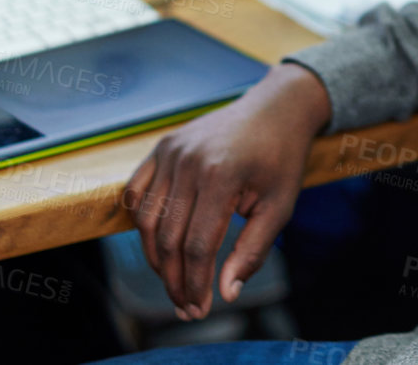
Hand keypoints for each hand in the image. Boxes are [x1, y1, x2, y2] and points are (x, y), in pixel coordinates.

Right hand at [125, 62, 331, 319]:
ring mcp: (170, 151)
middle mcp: (188, 161)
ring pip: (146, 220)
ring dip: (155, 258)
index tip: (201, 310)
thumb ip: (253, 250)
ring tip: (174, 282)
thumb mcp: (280, 206)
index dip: (196, 284)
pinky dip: (141, 222)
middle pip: (167, 238)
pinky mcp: (161, 147)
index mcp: (221, 175)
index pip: (198, 246)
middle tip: (186, 308)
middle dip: (174, 280)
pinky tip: (158, 244)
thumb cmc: (281, 159)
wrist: (276, 108)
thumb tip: (227, 293)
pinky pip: (136, 192)